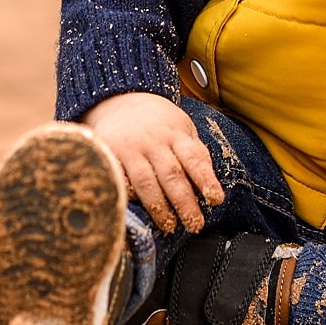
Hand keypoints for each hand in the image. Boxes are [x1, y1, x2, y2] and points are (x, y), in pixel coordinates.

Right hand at [81, 92, 222, 233]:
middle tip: (195, 224)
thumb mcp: (181, 126)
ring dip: (159, 207)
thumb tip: (210, 180)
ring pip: (146, 181)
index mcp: (176, 134)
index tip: (215, 200)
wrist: (119, 99)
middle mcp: (154, 141)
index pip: (194, 158)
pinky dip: (127, 195)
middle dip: (185, 202)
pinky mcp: (110, 154)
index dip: (206, 180)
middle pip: (172, 175)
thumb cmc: (157, 120)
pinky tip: (134, 210)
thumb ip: (195, 151)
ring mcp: (130, 148)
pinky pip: (119, 178)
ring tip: (169, 225)